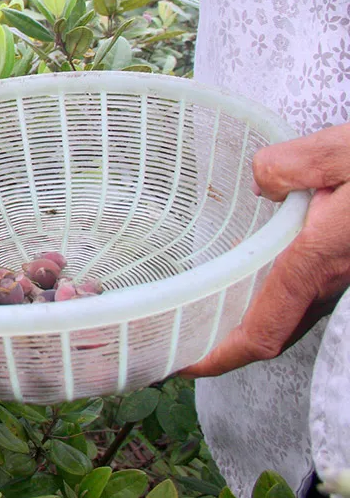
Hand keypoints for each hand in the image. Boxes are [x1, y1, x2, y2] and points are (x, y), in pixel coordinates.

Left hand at [181, 122, 349, 377]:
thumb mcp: (343, 152)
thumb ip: (291, 164)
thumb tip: (261, 181)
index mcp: (317, 260)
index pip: (263, 330)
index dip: (222, 356)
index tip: (184, 365)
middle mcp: (334, 277)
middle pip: (277, 331)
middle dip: (231, 345)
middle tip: (186, 337)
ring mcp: (349, 271)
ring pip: (296, 311)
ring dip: (255, 318)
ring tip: (210, 305)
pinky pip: (312, 289)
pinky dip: (278, 291)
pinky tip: (261, 266)